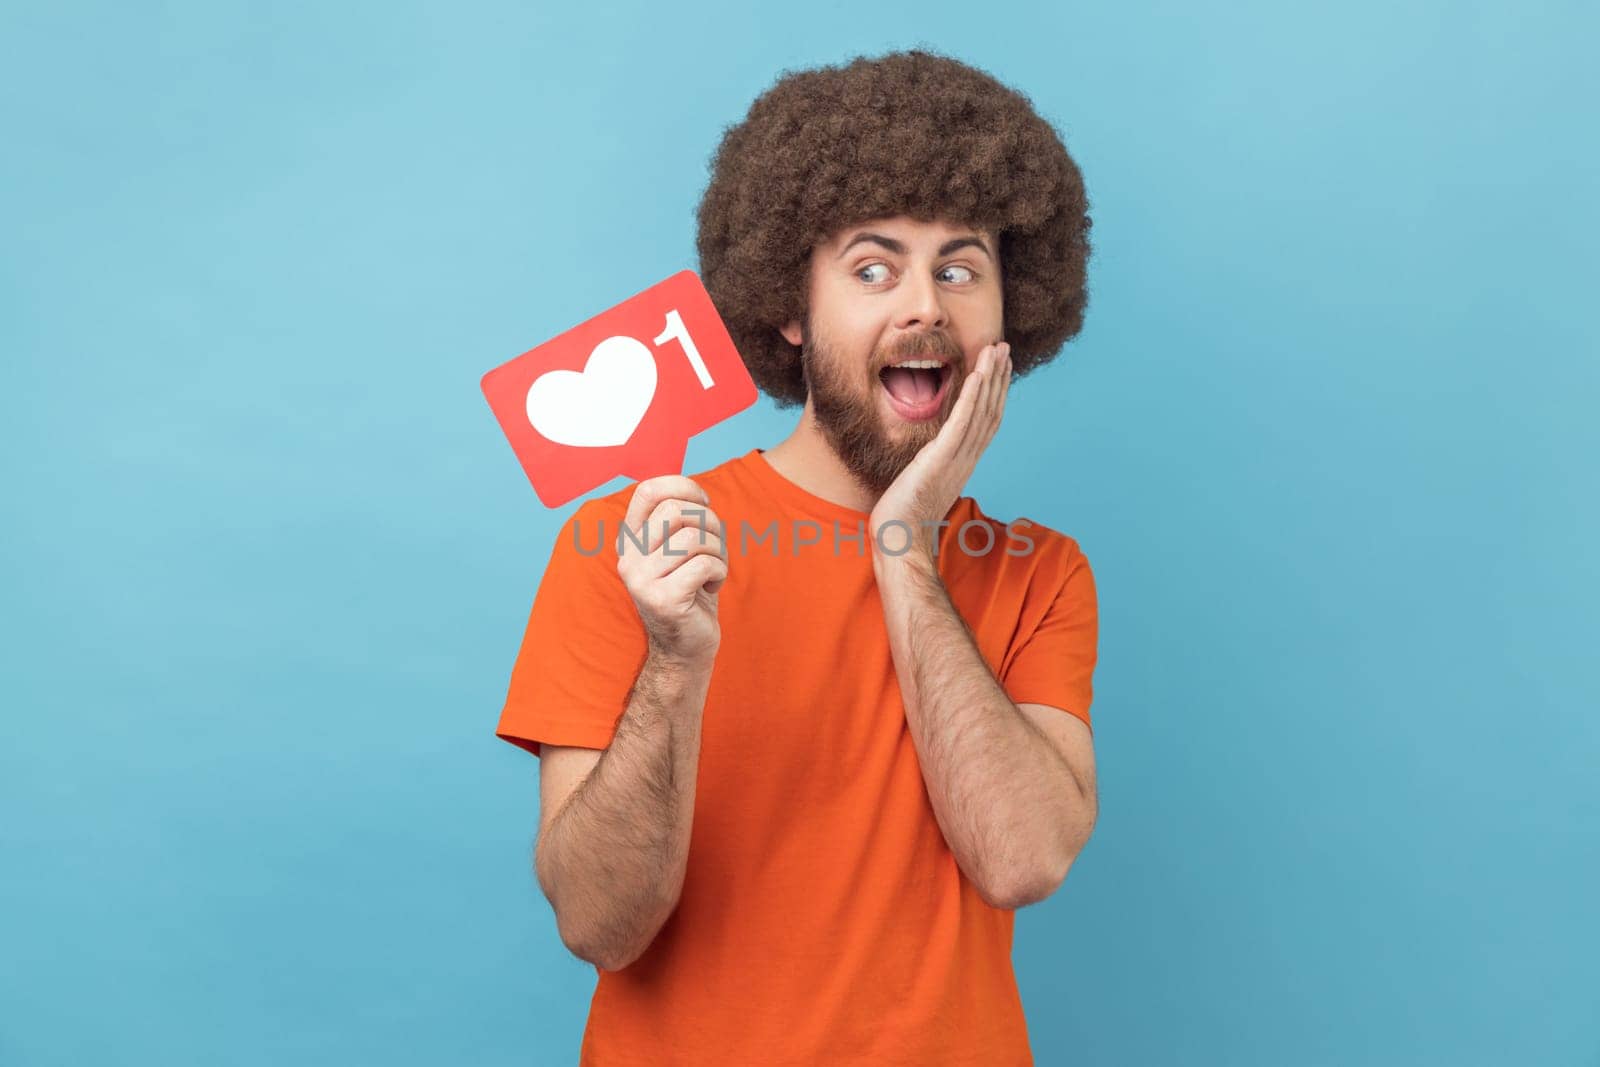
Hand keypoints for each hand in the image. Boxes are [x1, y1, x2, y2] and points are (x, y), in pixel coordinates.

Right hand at [616, 475, 728, 664]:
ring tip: (713, 570)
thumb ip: (680, 522)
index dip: (684, 487)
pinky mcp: (662, 599)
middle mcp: (628, 557)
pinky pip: (704, 565)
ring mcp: (641, 579)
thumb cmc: (690, 591)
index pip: (648, 490)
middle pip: (677, 510)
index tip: (704, 504)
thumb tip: (697, 495)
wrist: (685, 647)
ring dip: (718, 552)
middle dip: (710, 523)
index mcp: (629, 540)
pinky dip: (719, 572)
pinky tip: (710, 587)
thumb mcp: (680, 551)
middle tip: (714, 546)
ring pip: (694, 538)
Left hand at [869, 341, 1011, 567]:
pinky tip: (977, 375)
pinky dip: (971, 398)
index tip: (998, 368)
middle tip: (1004, 349)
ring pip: (980, 411)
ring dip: (990, 378)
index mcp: (963, 462)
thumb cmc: (905, 517)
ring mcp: (956, 458)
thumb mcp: (923, 483)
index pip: (986, 421)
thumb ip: (932, 466)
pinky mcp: (940, 459)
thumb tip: (928, 457)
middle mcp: (966, 458)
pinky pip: (960, 424)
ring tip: (996, 351)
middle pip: (990, 411)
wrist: (901, 540)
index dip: (994, 393)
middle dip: (998, 378)